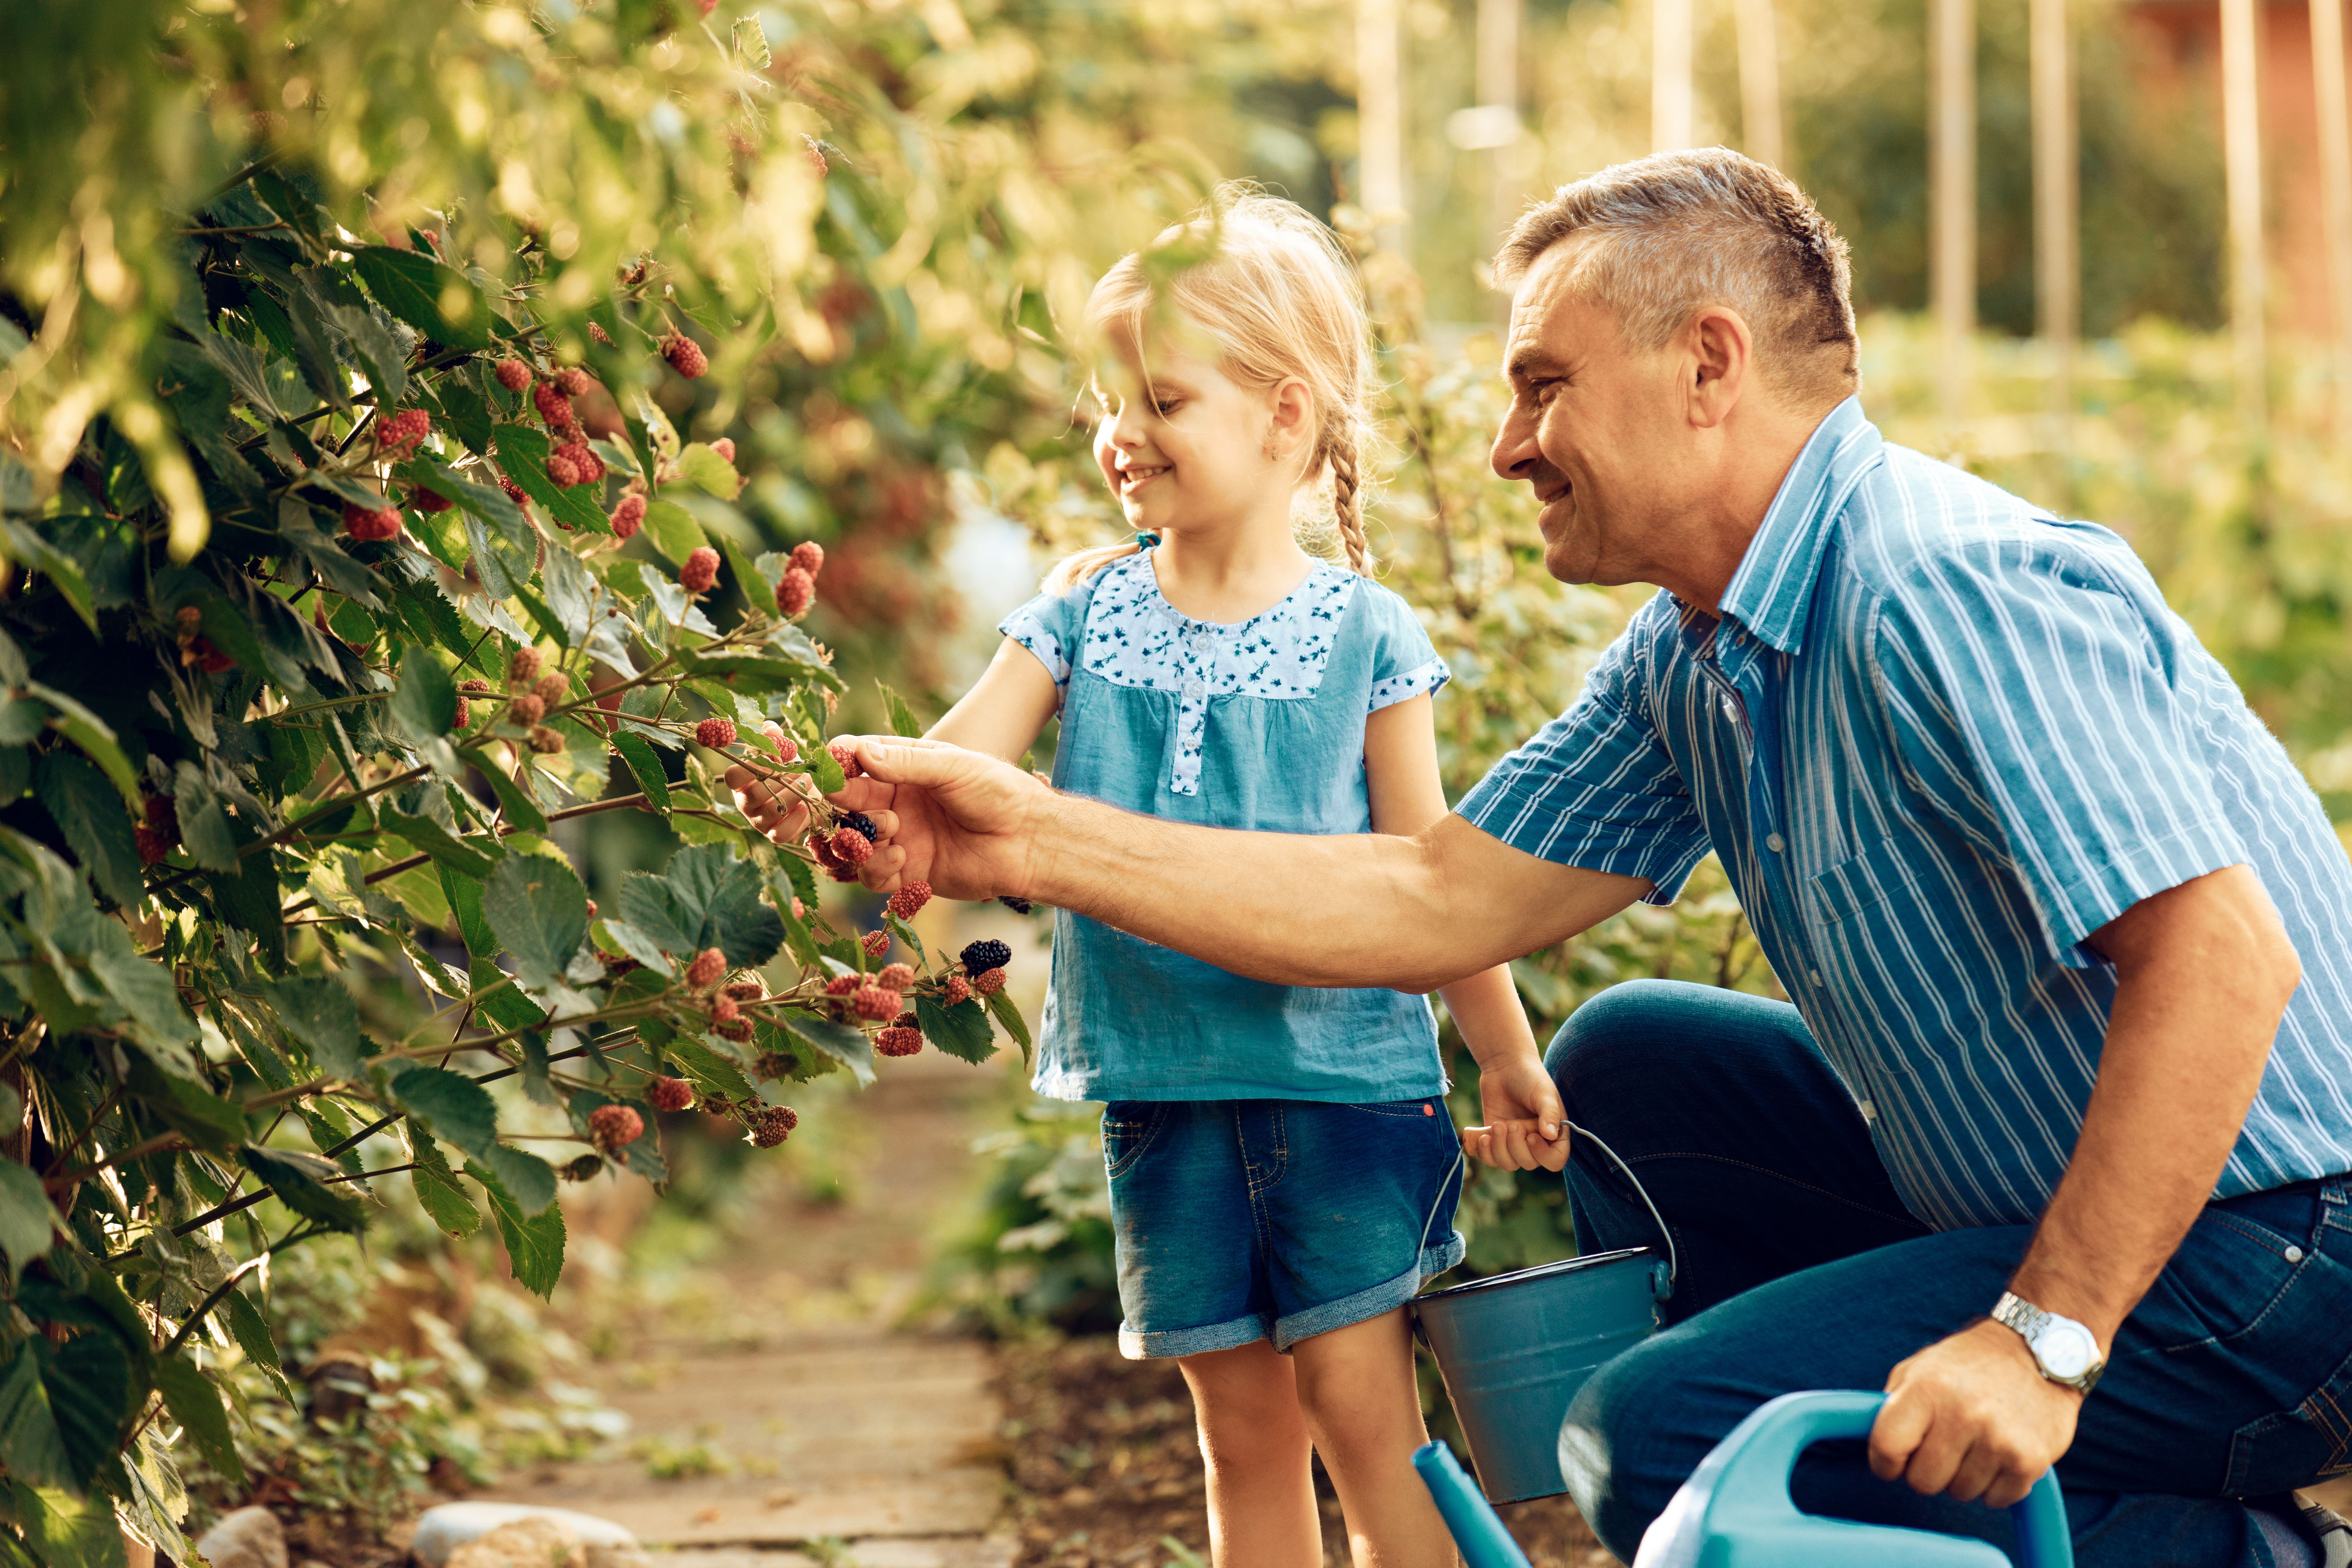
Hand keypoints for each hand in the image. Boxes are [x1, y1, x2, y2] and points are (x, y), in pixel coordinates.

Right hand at [723, 722, 813, 841]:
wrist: (805, 790)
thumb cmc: (786, 767)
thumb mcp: (780, 750)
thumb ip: (772, 737)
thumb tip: (770, 729)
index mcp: (740, 782)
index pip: (732, 776)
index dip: (749, 768)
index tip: (770, 758)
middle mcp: (744, 803)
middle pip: (754, 795)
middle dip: (781, 781)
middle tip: (800, 770)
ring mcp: (757, 821)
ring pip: (771, 812)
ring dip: (794, 795)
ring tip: (808, 781)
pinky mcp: (773, 834)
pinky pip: (781, 833)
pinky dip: (796, 820)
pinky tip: (806, 806)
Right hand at [822, 736, 1055, 900]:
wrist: (1029, 840)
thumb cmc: (998, 792)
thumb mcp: (953, 766)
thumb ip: (905, 762)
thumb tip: (858, 752)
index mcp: (903, 770)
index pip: (855, 762)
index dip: (837, 765)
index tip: (827, 769)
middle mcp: (895, 804)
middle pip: (845, 805)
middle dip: (842, 805)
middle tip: (851, 806)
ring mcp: (899, 839)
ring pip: (852, 843)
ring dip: (858, 839)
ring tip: (890, 831)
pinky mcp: (908, 873)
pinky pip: (872, 876)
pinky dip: (875, 867)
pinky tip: (901, 857)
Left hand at [1462, 1052, 1569, 1171]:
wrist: (1504, 1067)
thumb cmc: (1530, 1077)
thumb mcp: (1544, 1093)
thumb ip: (1549, 1113)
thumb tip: (1550, 1135)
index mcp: (1553, 1134)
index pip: (1554, 1160)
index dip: (1543, 1155)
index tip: (1531, 1137)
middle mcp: (1535, 1142)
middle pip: (1528, 1163)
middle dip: (1517, 1146)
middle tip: (1512, 1123)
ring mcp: (1514, 1143)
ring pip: (1508, 1164)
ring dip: (1499, 1149)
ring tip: (1497, 1126)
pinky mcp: (1495, 1140)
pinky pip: (1490, 1159)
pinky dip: (1485, 1153)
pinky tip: (1483, 1137)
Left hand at [1868, 1318, 2081, 1508]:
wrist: (2037, 1351)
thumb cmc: (1969, 1364)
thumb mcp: (1919, 1368)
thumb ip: (1891, 1406)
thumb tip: (1874, 1447)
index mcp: (1927, 1389)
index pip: (1887, 1447)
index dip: (1884, 1462)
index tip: (1892, 1461)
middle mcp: (1962, 1415)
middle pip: (1922, 1481)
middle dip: (1926, 1470)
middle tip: (1941, 1448)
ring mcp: (1998, 1440)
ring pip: (1960, 1493)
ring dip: (1962, 1477)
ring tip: (1974, 1444)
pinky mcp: (2030, 1461)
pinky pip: (1996, 1499)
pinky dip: (1995, 1486)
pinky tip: (1999, 1455)